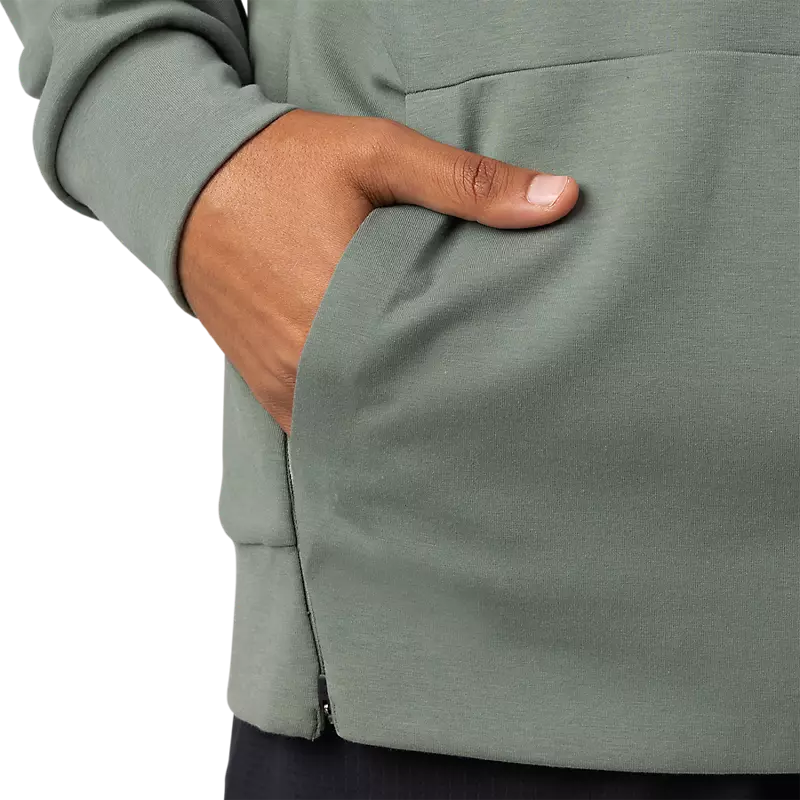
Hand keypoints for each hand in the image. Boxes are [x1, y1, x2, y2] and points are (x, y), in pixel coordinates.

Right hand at [177, 108, 579, 435]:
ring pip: (363, 423)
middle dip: (448, 402)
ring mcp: (286, 383)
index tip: (522, 377)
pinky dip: (359, 420)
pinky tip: (393, 408)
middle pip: (403, 403)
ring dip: (404, 415)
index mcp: (343, 306)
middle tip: (500, 401)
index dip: (482, 371)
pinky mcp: (268, 389)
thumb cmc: (279, 166)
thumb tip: (561, 200)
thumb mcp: (377, 154)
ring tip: (451, 408)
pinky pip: (325, 425)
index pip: (436, 363)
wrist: (186, 184)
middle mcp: (310, 361)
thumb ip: (468, 183)